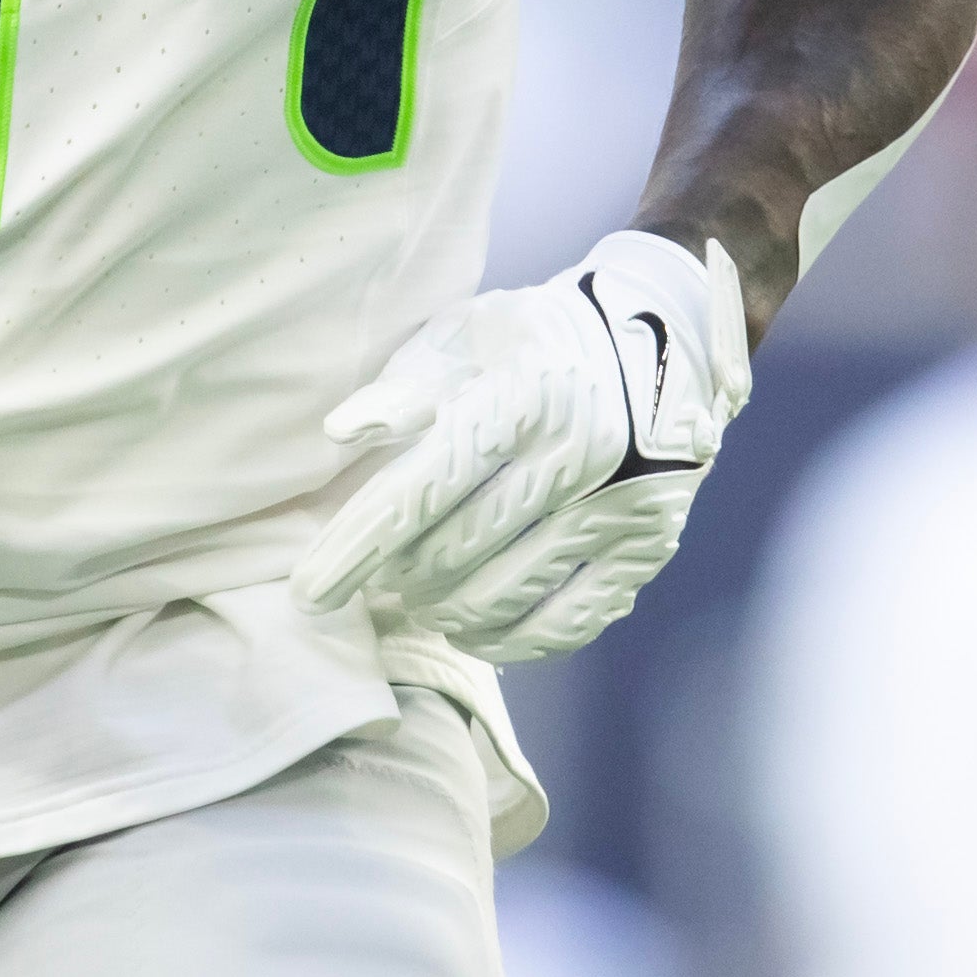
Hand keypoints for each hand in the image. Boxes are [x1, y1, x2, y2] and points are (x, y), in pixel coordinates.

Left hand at [289, 229, 750, 659]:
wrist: (667, 341)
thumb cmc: (542, 342)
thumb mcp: (469, 336)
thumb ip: (405, 388)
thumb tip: (341, 433)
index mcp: (525, 394)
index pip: (419, 493)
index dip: (356, 549)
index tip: (309, 592)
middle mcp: (579, 453)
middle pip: (454, 554)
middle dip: (397, 578)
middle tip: (380, 575)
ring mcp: (619, 508)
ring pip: (503, 599)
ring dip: (443, 611)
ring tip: (420, 597)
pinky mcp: (646, 549)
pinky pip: (565, 624)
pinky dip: (508, 640)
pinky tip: (475, 626)